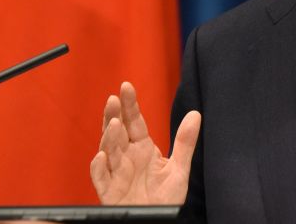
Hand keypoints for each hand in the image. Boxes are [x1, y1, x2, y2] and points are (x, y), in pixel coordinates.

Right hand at [90, 82, 200, 204]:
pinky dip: (99, 168)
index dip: (130, 105)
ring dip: (109, 138)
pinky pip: (101, 178)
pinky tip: (102, 156)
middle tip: (114, 99)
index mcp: (142, 148)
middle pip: (117, 132)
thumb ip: (185, 142)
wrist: (159, 222)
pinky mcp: (110, 192)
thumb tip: (196, 114)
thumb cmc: (166, 198)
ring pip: (108, 151)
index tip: (126, 86)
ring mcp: (117, 173)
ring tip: (114, 123)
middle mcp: (126, 157)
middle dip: (114, 115)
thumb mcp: (179, 168)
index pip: (134, 122)